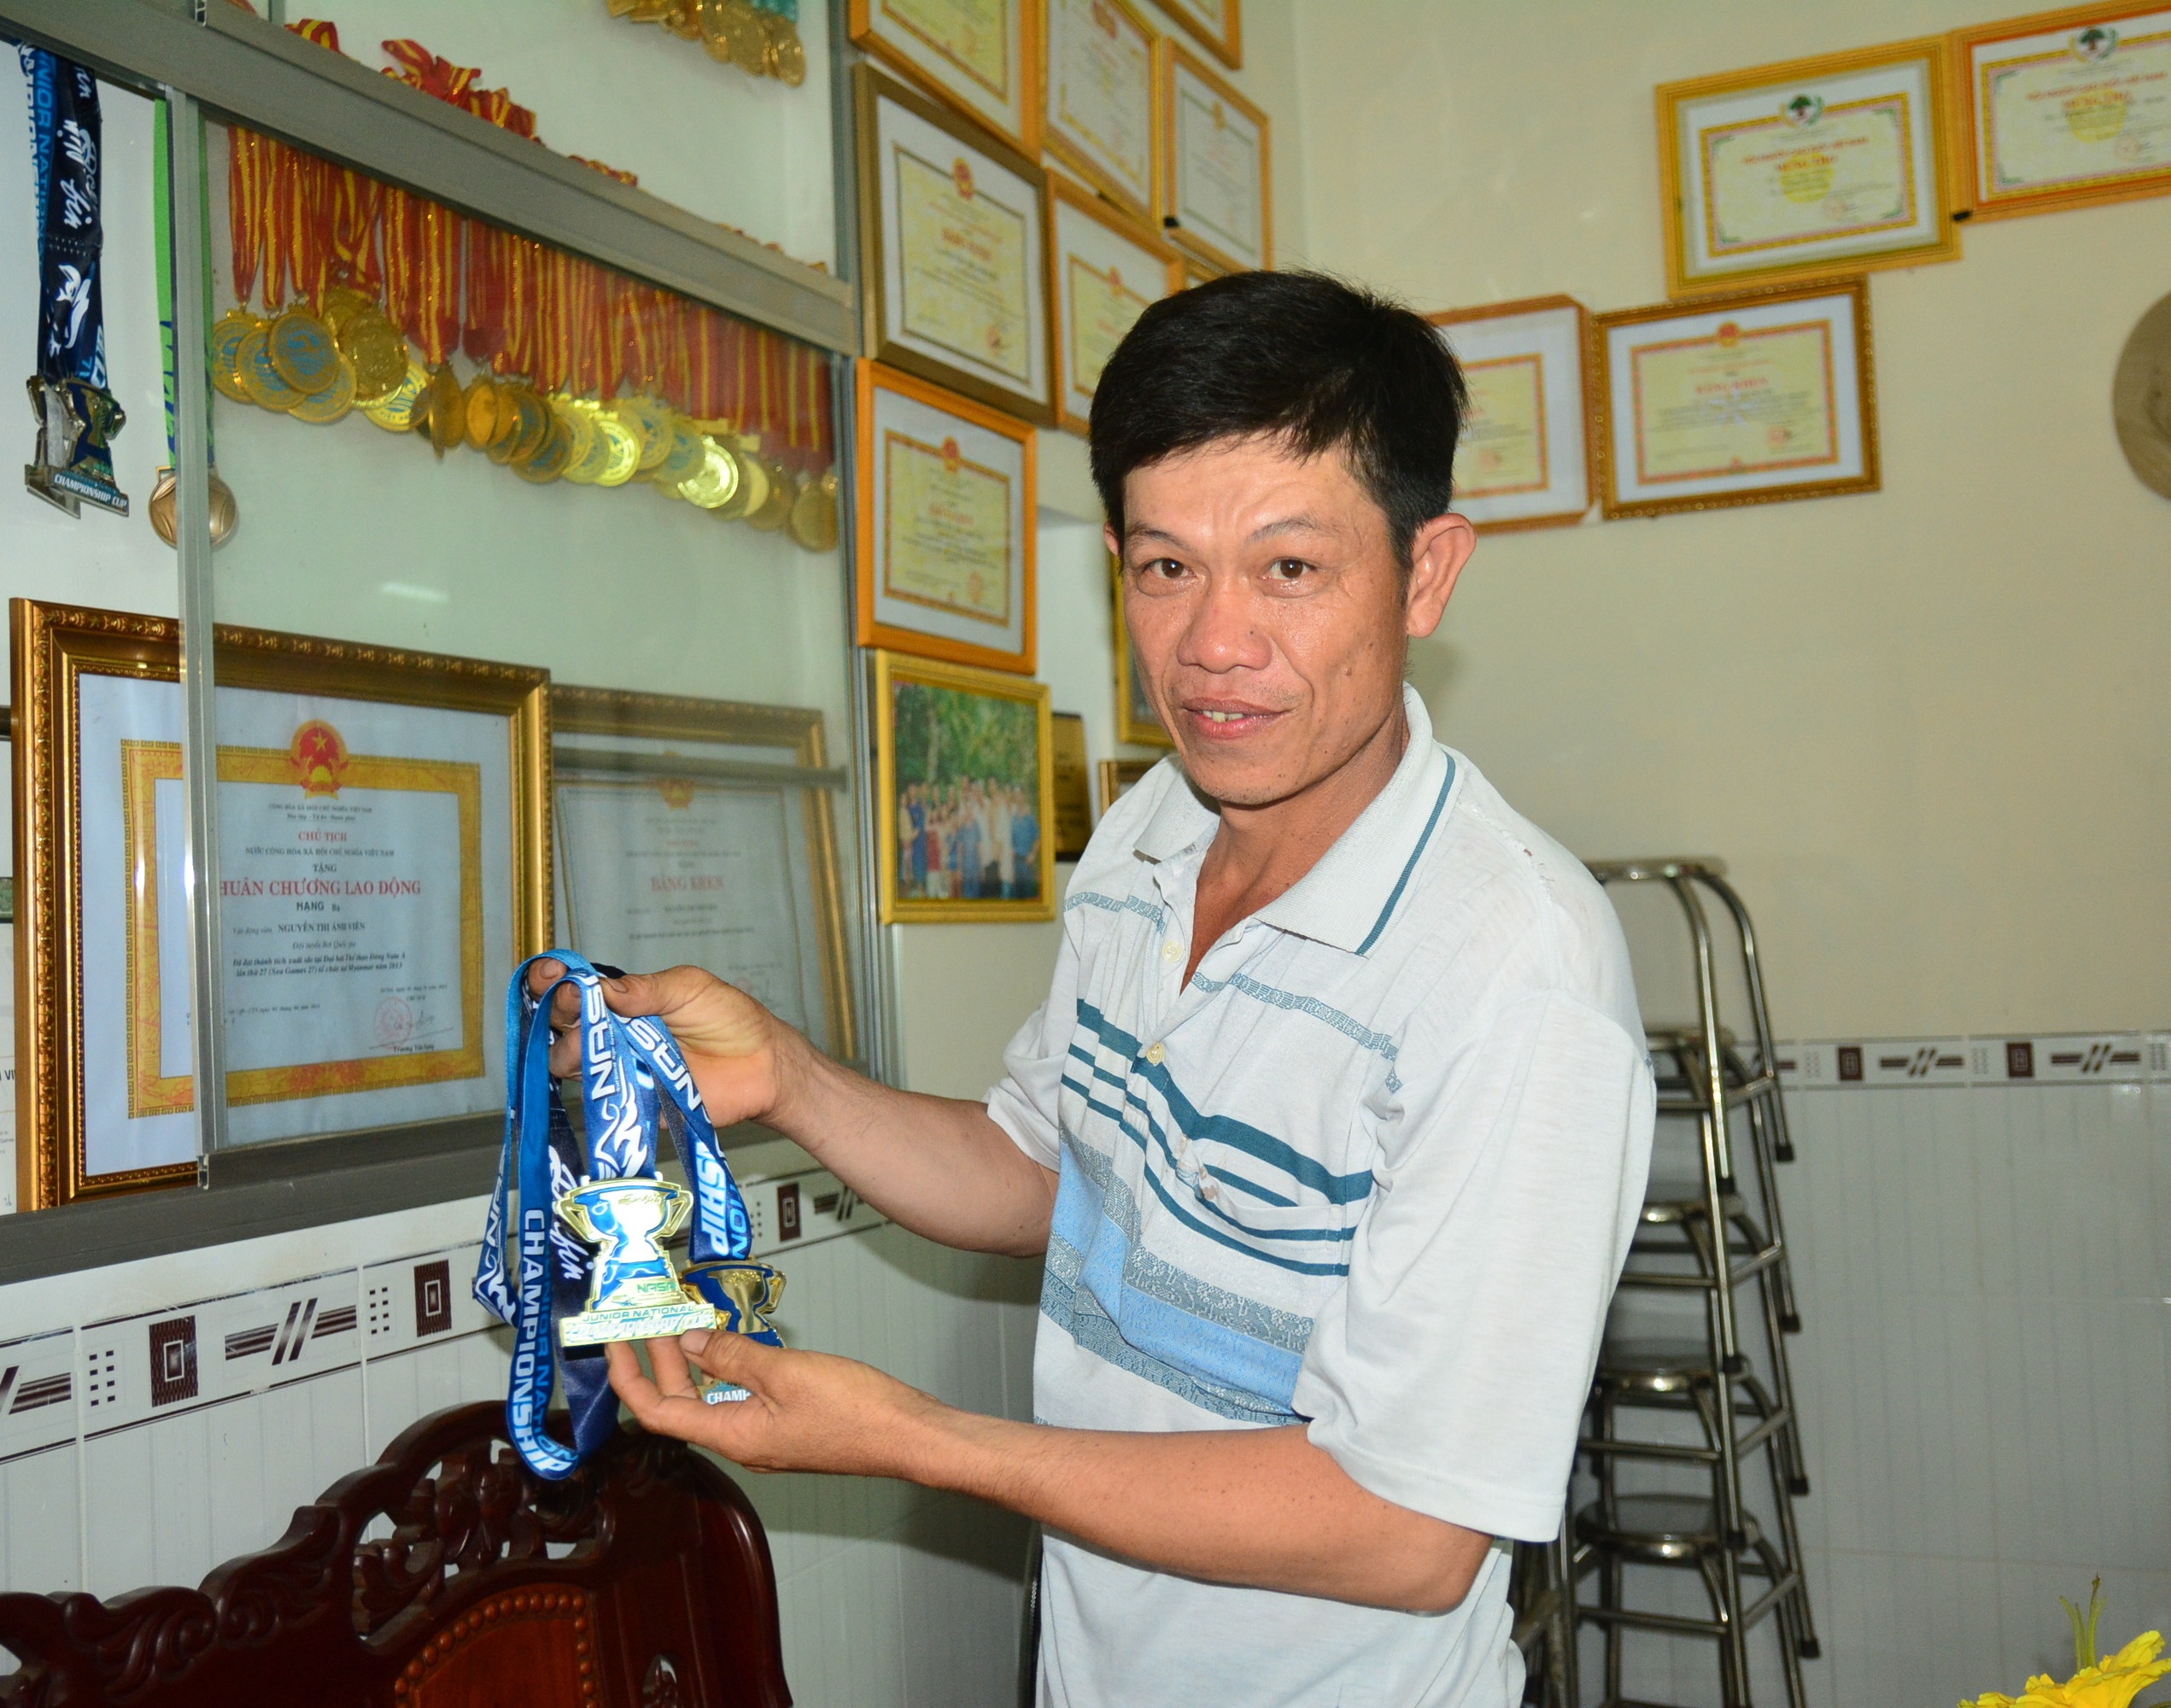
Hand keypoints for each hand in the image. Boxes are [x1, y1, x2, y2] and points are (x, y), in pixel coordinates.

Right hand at [527, 960, 796, 1129]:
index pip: (572, 989)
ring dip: (572, 1050)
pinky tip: (611, 1075)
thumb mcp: (689, 988)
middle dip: (557, 1012)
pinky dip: (598, 1086)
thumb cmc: (729, 1019)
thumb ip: (646, 989)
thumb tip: (601, 989)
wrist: (761, 1064)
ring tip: (599, 1042)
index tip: (551, 975)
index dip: (552, 981)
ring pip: (568, 1062)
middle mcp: (612, 1034)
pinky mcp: (631, 1101)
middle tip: (577, 1005)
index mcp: (622, 1001)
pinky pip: (600, 1098)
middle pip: (559, 1025)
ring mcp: (618, 1068)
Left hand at [604, 1330, 941, 1478]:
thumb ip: (735, 1355)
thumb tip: (692, 1341)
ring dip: (695, 1362)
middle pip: (683, 1405)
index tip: (615, 1343)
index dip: (629, 1379)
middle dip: (660, 1362)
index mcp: (734, 1436)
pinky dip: (729, 1368)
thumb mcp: (786, 1373)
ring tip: (686, 1323)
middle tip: (649, 1320)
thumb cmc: (856, 1411)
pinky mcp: (788, 1425)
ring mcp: (766, 1435)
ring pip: (713, 1399)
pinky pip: (742, 1397)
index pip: (659, 1413)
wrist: (908, 1435)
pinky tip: (735, 1343)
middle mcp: (743, 1441)